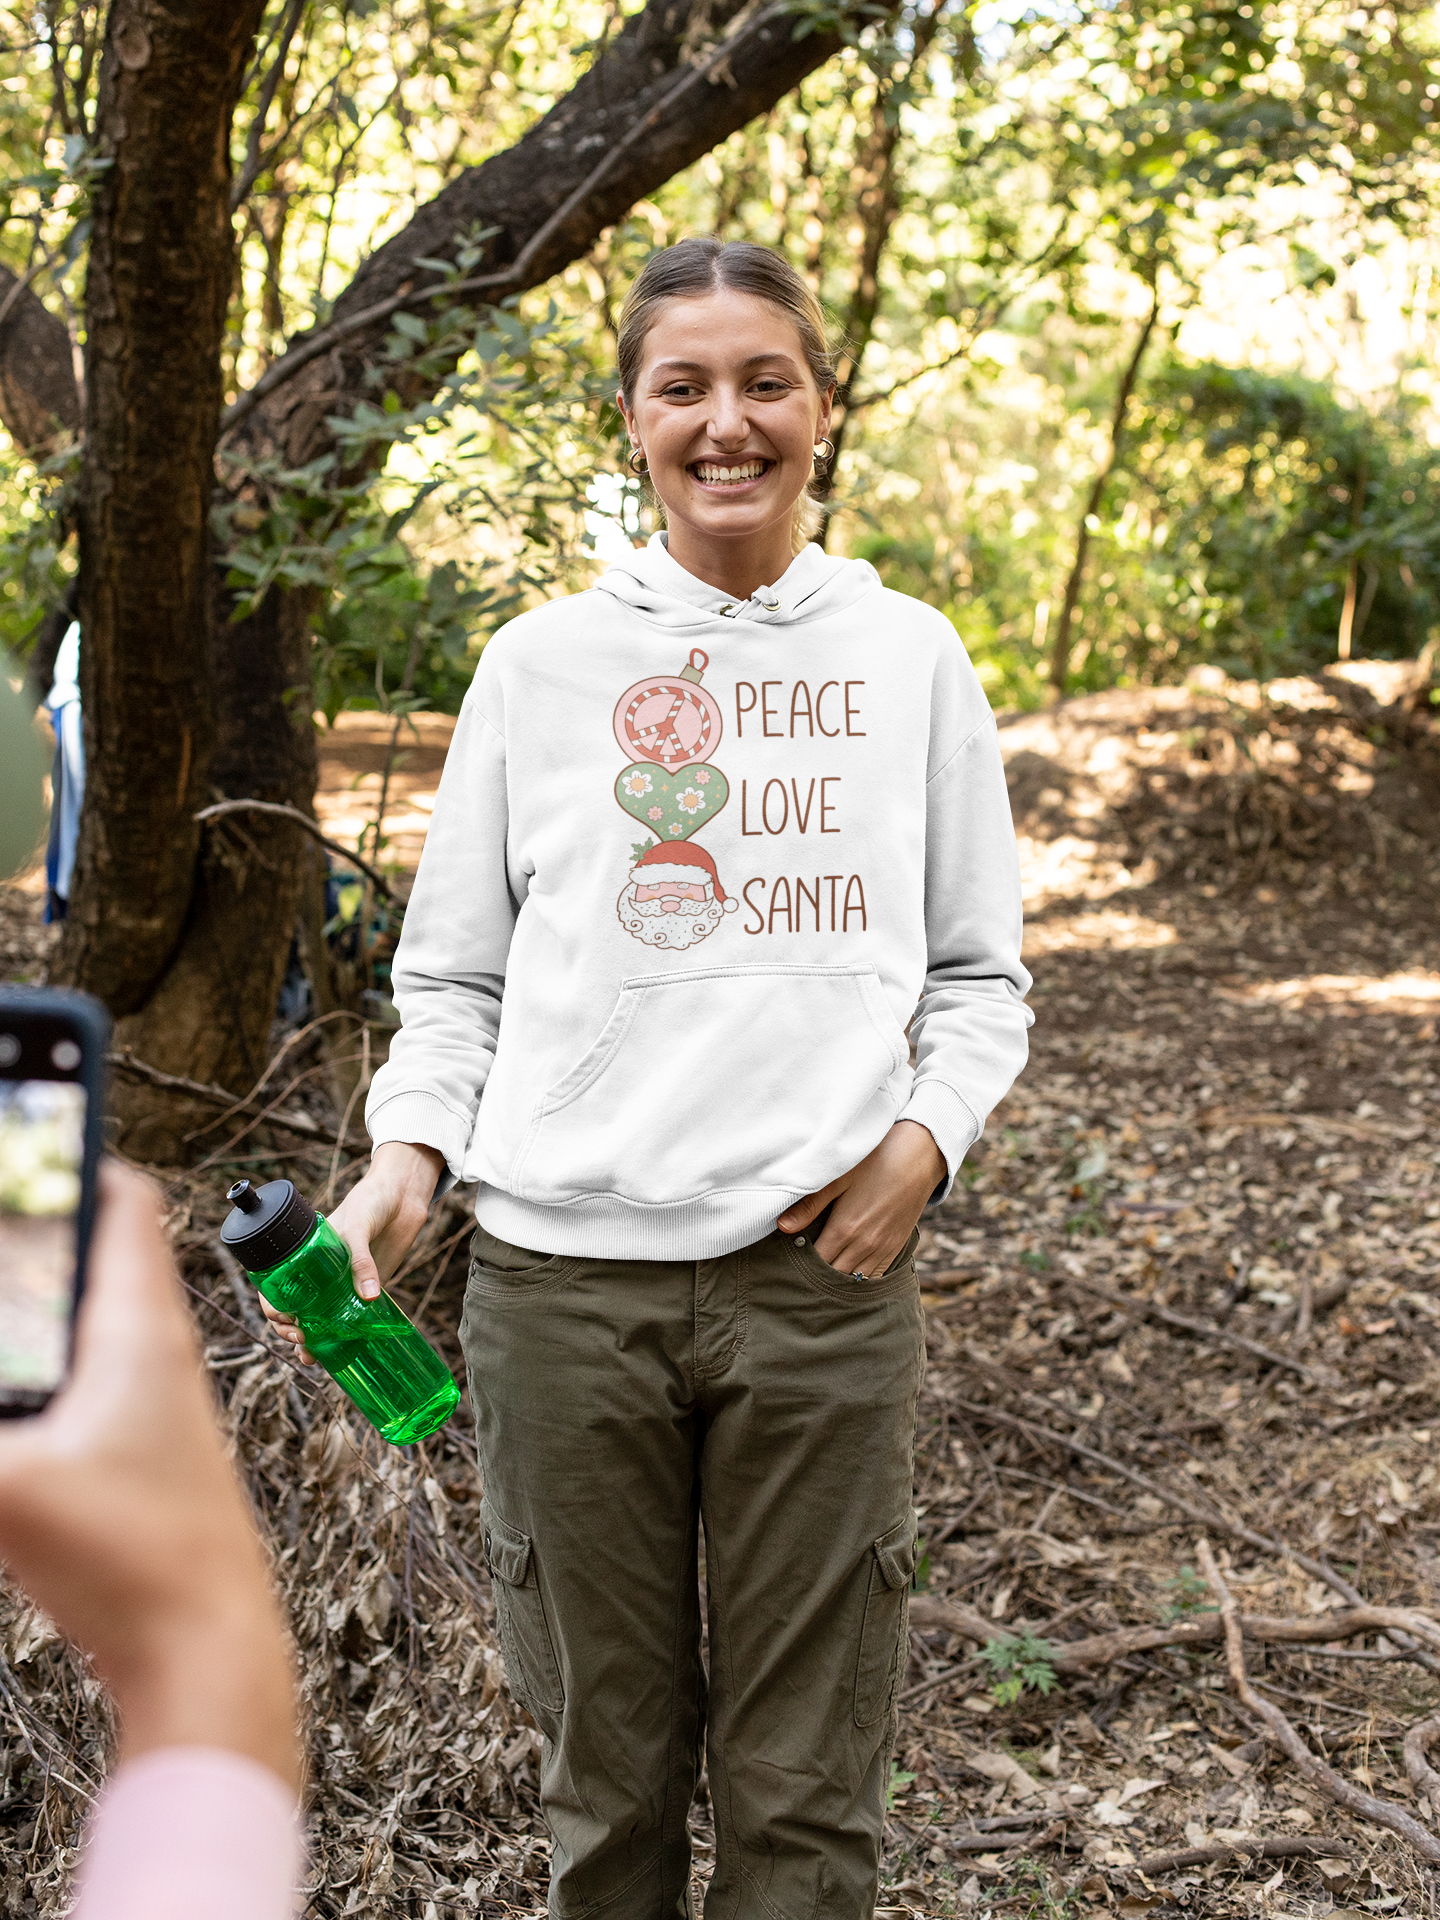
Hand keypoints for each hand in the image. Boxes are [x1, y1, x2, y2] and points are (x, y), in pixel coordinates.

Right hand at [0, 1163, 299, 1788]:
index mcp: (139, 1328)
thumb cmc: (133, 1560)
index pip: (126, 1202)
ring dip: (39, 1302)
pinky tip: (14, 1391)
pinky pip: (88, 1379)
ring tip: (5, 1295)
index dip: (75, 1160)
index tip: (23, 1137)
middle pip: (97, 1254)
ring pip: (89, 1319)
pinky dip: (44, 1364)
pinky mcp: (140, 1455)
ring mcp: (153, 1405)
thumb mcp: (10, 1489)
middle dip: (35, 1234)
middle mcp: (156, 1352)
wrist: (209, 1647)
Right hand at [258, 1141, 443, 1363]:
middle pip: (293, 1308)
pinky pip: (351, 1317)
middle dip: (289, 1329)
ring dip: (312, 1341)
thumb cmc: (371, 1201)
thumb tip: (367, 1296)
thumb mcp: (359, 1227)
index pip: (276, 1285)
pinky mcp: (368, 1287)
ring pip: (319, 1318)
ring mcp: (342, 1282)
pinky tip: (339, 1354)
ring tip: (312, 1356)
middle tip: (301, 1339)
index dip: (273, 1306)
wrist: (402, 1195)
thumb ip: (361, 1259)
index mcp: (305, 1254)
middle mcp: (319, 1272)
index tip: (284, 1319)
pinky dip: (344, 1337)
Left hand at [777, 1120, 945, 1277]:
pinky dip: (858, 1277)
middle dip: (816, 1274)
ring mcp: (882, 1249)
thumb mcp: (838, 1178)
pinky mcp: (896, 1247)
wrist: (919, 1157)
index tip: (788, 1259)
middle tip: (800, 1268)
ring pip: (854, 1279)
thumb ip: (810, 1205)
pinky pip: (874, 1275)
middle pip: (833, 1275)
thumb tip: (783, 1227)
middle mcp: (864, 1245)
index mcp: (845, 1229)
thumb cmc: (875, 1161)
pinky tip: (848, 1270)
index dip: (800, 1263)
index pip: (815, 1262)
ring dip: (837, 1278)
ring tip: (821, 1272)